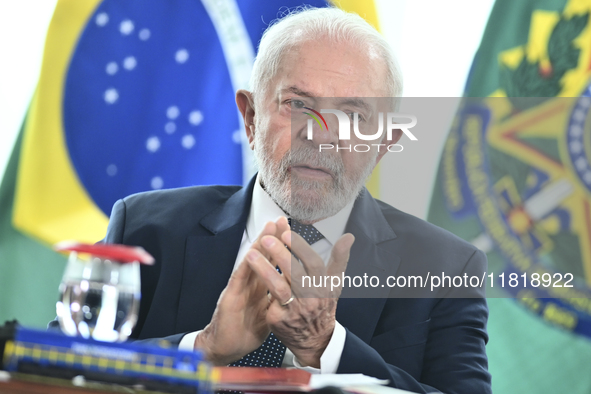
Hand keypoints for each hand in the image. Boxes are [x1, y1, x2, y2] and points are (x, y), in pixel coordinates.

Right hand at [194, 219, 289, 364]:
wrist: (226, 348)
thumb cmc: (245, 331)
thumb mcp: (269, 313)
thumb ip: (278, 299)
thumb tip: (295, 291)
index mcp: (261, 287)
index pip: (273, 263)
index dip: (282, 247)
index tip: (291, 231)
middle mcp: (250, 284)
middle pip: (263, 256)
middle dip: (273, 238)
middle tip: (281, 221)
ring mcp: (239, 288)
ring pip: (251, 262)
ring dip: (260, 245)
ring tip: (268, 229)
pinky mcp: (230, 298)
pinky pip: (239, 280)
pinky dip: (245, 266)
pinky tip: (250, 255)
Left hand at [246, 225, 354, 367]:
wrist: (315, 341)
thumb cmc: (322, 306)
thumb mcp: (335, 284)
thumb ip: (340, 259)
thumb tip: (348, 237)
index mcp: (324, 286)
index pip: (314, 263)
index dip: (301, 248)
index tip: (287, 233)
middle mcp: (311, 298)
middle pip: (295, 273)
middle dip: (279, 254)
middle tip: (266, 239)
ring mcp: (295, 310)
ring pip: (279, 287)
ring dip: (264, 269)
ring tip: (251, 254)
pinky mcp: (279, 320)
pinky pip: (268, 300)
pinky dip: (260, 287)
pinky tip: (249, 275)